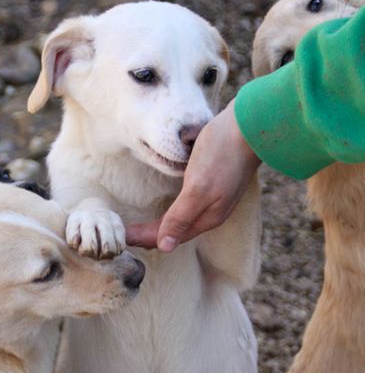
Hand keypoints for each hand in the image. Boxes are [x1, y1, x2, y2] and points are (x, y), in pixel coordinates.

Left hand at [126, 99, 260, 251]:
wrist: (252, 124)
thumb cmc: (223, 154)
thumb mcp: (198, 188)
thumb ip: (180, 218)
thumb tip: (164, 247)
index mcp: (206, 218)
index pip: (167, 236)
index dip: (143, 237)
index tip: (121, 238)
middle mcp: (210, 213)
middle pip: (173, 231)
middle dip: (149, 236)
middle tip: (123, 236)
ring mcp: (214, 199)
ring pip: (180, 220)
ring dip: (159, 226)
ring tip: (140, 229)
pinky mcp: (214, 184)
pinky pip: (187, 206)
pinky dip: (171, 212)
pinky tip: (166, 209)